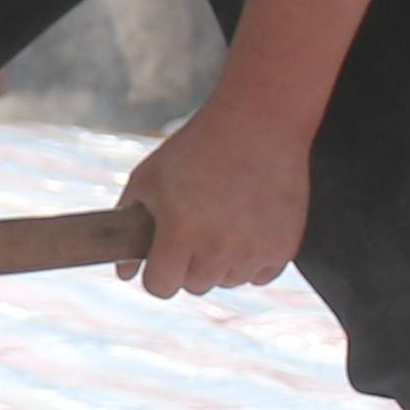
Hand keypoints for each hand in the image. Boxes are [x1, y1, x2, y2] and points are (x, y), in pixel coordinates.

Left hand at [114, 103, 307, 297]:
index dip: (156, 274)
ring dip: (220, 262)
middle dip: (188, 264)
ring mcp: (254, 250)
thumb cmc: (195, 149)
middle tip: (194, 227)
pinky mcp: (284, 247)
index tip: (160, 258)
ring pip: (227, 281)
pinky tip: (247, 223)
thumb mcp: (148, 177)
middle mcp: (218, 248)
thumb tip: (125, 274)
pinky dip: (252, 258)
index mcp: (181, 233)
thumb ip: (127, 224)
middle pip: (194, 285)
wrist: (258, 123)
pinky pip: (259, 275)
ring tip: (222, 218)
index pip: (160, 287)